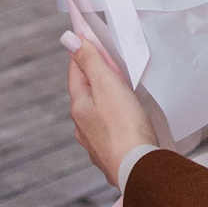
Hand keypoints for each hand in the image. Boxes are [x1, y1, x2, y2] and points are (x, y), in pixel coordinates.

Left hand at [65, 31, 155, 186]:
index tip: (85, 37)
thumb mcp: (107, 85)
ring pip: (97, 115)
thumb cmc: (125, 127)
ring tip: (121, 94)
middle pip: (86, 94)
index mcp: (79, 107)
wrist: (139, 169)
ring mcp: (96, 144)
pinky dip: (116, 122)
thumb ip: (90, 61)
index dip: (82, 52)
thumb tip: (68, 39)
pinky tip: (126, 124)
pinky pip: (110, 132)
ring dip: (106, 102)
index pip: (76, 72)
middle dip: (96, 78)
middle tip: (110, 64)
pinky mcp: (112, 156)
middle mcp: (82, 127)